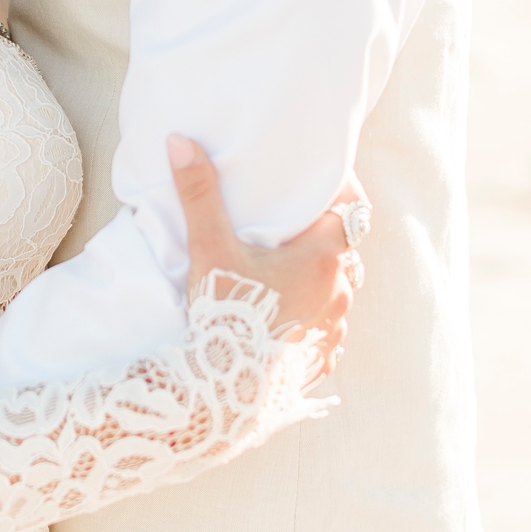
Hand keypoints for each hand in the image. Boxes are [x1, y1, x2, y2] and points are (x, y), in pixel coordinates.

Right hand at [167, 136, 363, 379]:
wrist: (224, 390)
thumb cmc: (222, 315)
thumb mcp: (208, 249)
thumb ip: (198, 193)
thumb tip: (180, 141)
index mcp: (322, 257)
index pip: (351, 210)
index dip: (340, 193)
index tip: (321, 183)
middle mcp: (339, 291)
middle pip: (345, 250)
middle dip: (325, 237)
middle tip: (296, 227)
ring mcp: (334, 329)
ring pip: (340, 291)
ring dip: (322, 279)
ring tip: (290, 272)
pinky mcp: (322, 360)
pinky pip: (330, 331)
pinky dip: (315, 319)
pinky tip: (289, 318)